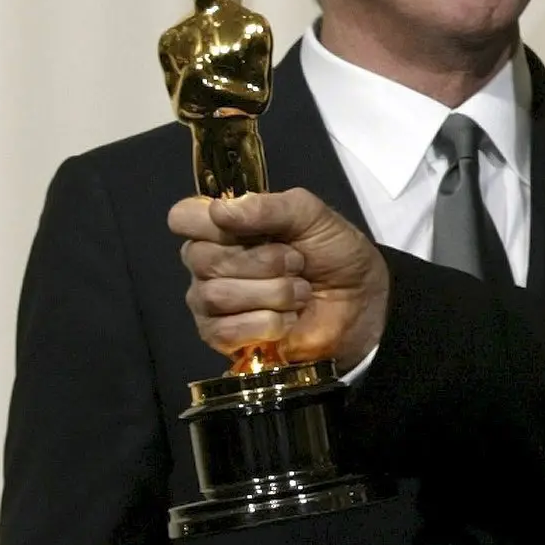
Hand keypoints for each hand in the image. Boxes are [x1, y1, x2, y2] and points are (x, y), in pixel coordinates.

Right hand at [174, 189, 389, 369]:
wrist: (361, 302)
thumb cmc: (334, 253)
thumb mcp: (313, 216)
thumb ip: (271, 206)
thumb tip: (219, 210)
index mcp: (224, 226)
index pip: (183, 217)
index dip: (210, 222)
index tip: (248, 229)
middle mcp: (208, 263)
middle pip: (201, 258)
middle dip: (263, 261)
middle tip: (297, 263)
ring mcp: (210, 302)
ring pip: (214, 295)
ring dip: (272, 293)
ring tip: (299, 292)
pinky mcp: (222, 338)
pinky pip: (224, 330)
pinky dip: (268, 323)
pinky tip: (288, 319)